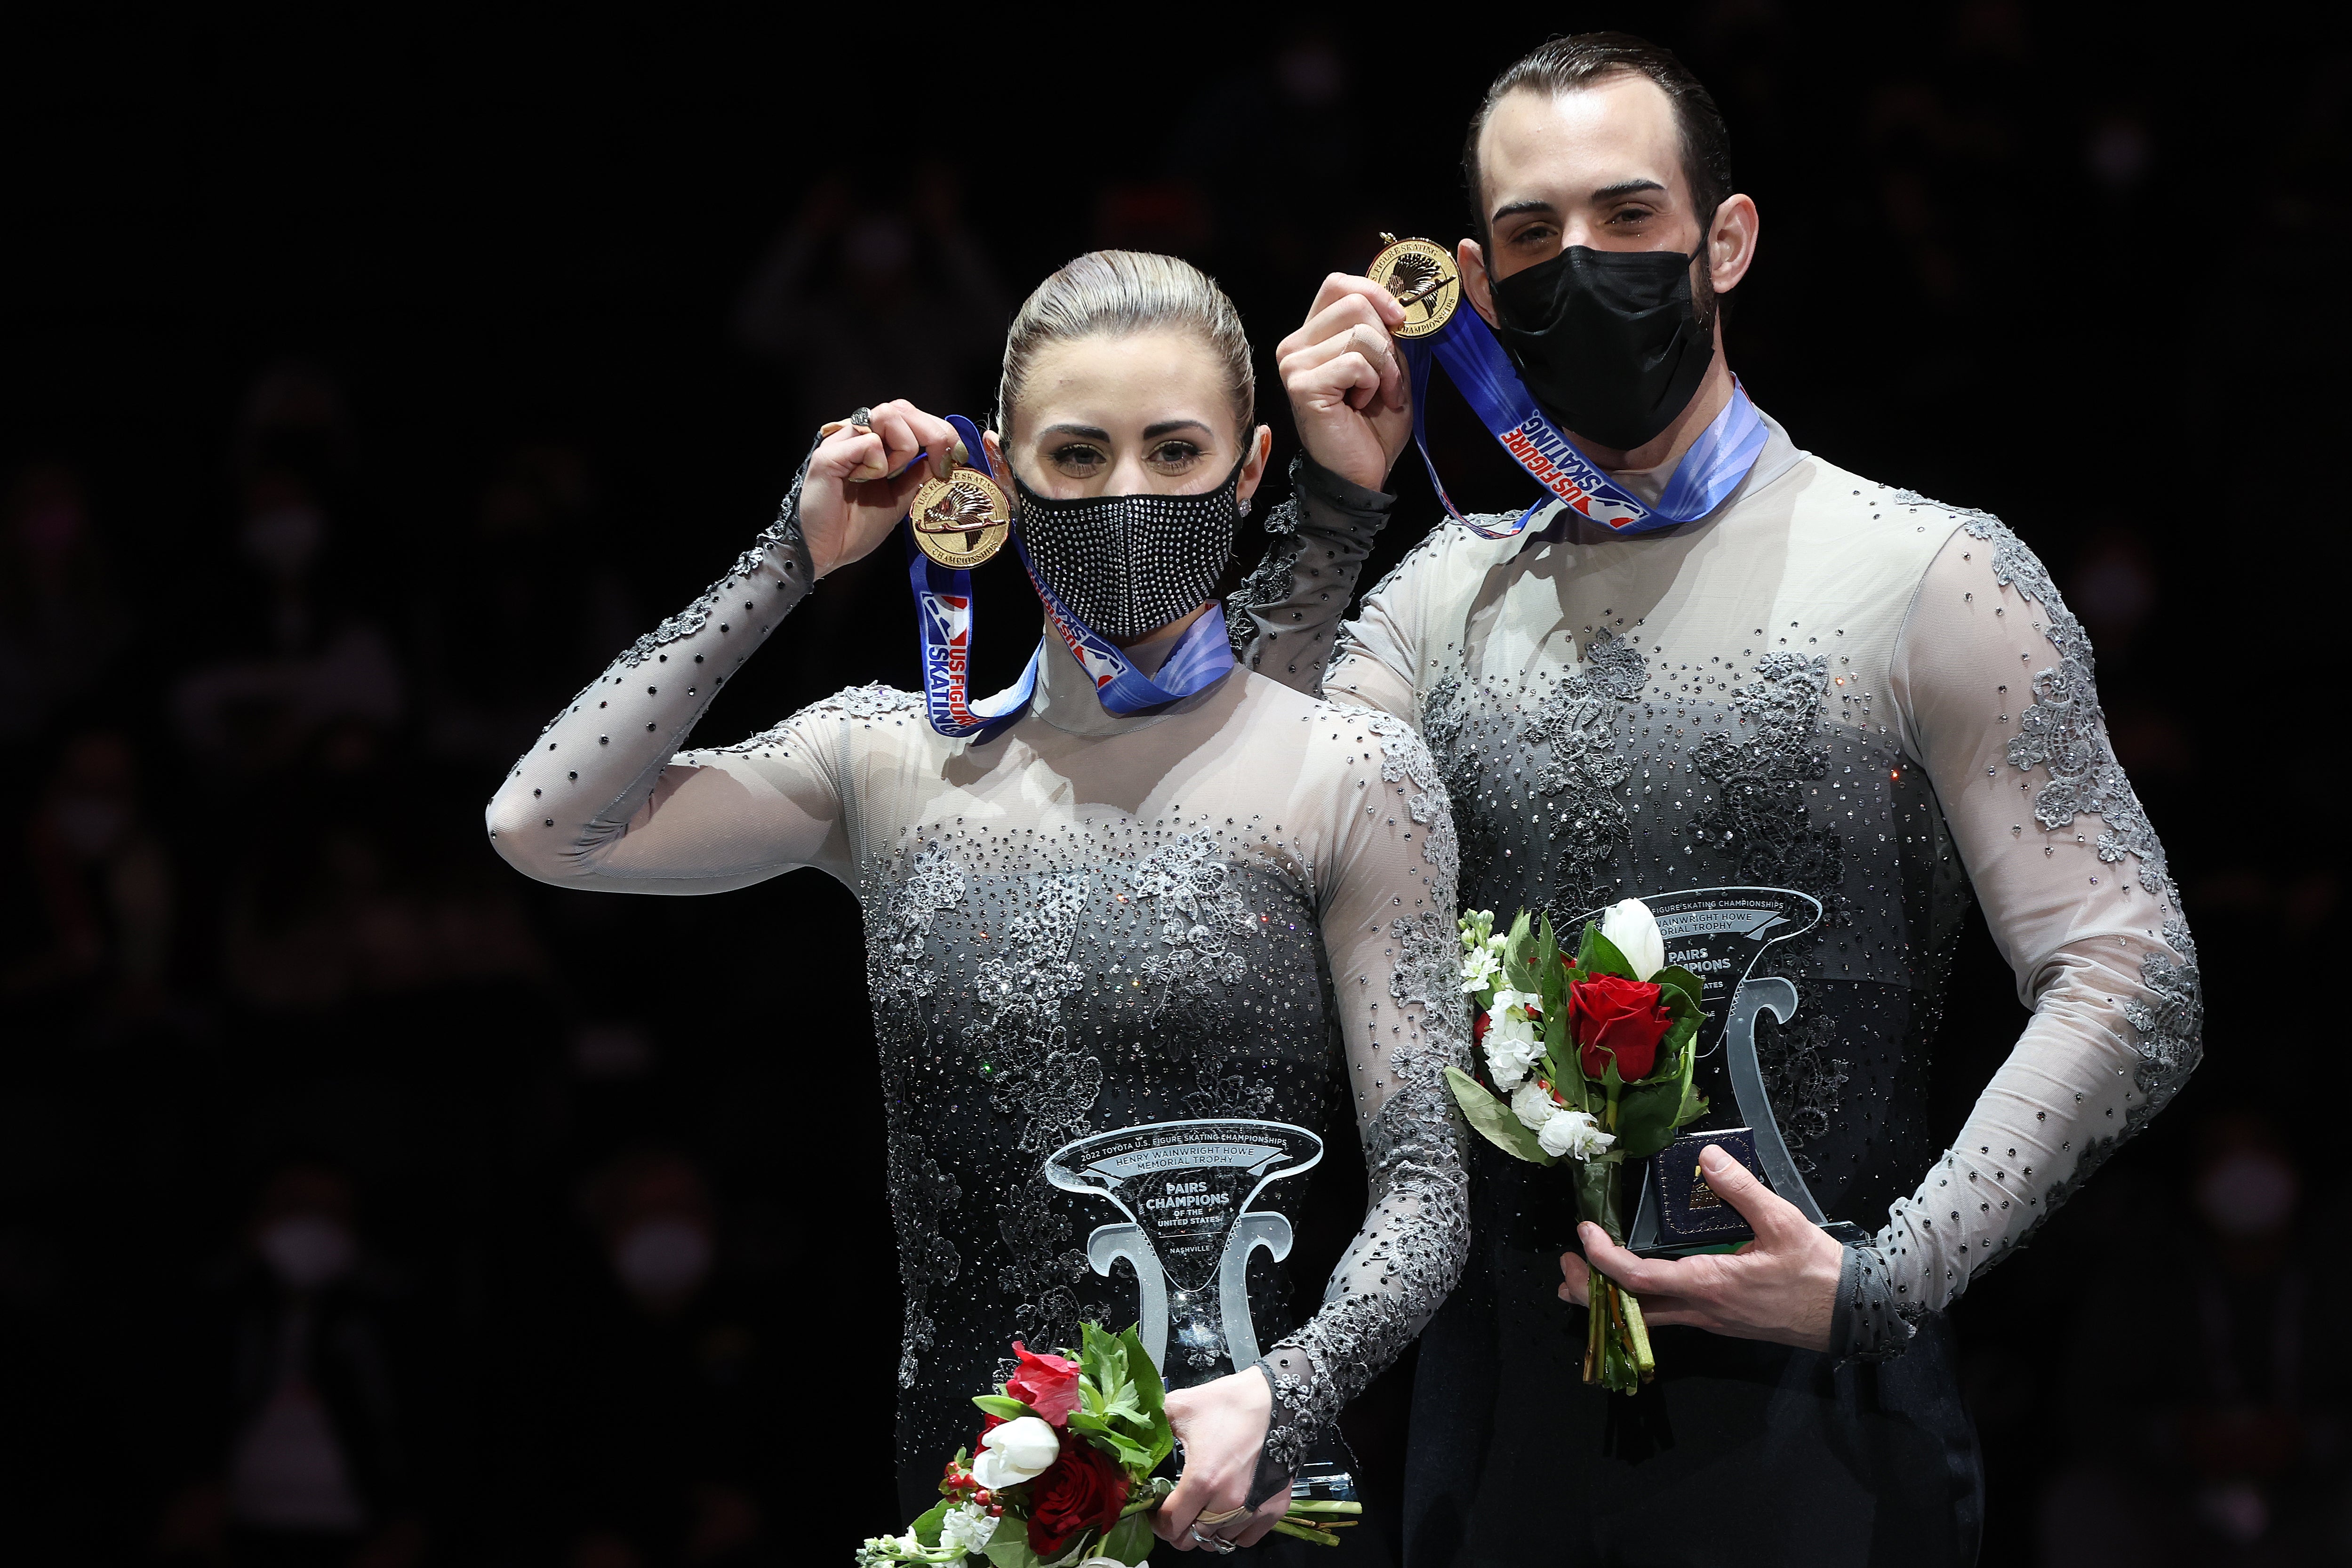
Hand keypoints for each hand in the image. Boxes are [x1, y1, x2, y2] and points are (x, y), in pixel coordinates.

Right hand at [798, 399, 960, 577]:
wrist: (822, 553)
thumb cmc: (852, 529)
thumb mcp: (898, 500)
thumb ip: (918, 476)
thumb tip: (943, 457)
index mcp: (872, 445)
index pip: (910, 416)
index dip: (939, 431)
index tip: (956, 458)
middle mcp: (856, 436)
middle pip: (902, 407)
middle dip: (933, 433)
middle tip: (942, 464)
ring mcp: (842, 442)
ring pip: (888, 414)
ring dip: (903, 447)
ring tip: (889, 475)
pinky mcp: (830, 454)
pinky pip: (869, 441)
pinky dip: (877, 464)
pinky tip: (862, 481)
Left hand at [1157, 1368, 1287, 1550]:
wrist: (1278, 1399)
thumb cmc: (1231, 1403)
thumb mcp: (1181, 1406)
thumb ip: (1152, 1424)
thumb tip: (1129, 1435)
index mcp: (1202, 1479)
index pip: (1169, 1524)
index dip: (1156, 1520)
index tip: (1155, 1510)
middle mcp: (1228, 1502)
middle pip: (1191, 1540)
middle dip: (1178, 1529)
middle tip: (1177, 1511)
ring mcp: (1253, 1509)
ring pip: (1218, 1542)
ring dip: (1206, 1530)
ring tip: (1203, 1509)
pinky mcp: (1273, 1509)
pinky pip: (1244, 1539)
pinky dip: (1233, 1532)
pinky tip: (1227, 1513)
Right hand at [1276, 275, 1415, 492]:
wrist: (1360, 473)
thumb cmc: (1372, 426)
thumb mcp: (1387, 368)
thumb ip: (1385, 333)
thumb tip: (1395, 305)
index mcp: (1312, 336)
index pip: (1337, 284)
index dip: (1374, 293)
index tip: (1398, 320)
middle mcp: (1295, 345)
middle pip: (1354, 303)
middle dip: (1386, 340)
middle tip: (1386, 378)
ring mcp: (1294, 365)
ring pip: (1361, 332)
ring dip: (1385, 367)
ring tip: (1376, 395)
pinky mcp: (1303, 385)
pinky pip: (1356, 362)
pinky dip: (1374, 383)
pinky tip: (1363, 404)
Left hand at [1559, 1144, 1843, 1353]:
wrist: (1851, 1315)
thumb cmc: (1817, 1272)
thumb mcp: (1782, 1221)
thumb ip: (1741, 1189)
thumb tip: (1708, 1156)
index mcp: (1709, 1285)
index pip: (1638, 1278)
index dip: (1604, 1258)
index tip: (1585, 1232)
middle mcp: (1701, 1309)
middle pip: (1629, 1311)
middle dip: (1590, 1292)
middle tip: (1564, 1268)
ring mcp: (1709, 1320)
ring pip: (1646, 1318)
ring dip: (1610, 1299)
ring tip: (1583, 1278)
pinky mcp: (1719, 1321)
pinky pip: (1667, 1317)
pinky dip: (1639, 1302)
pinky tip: (1634, 1286)